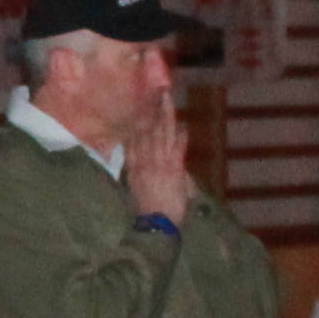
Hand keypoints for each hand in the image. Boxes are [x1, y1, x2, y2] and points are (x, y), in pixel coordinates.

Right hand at [124, 86, 194, 227]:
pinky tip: (184, 128)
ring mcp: (159, 166)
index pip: (135, 137)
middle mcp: (145, 162)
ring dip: (165, 117)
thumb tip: (140, 162)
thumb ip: (141, 170)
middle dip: (151, 110)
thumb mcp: (137, 189)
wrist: (154, 227)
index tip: (141, 101)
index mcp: (135, 166)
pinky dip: (180, 140)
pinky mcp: (173, 173)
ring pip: (161, 136)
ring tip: (168, 100)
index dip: (139, 118)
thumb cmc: (147, 211)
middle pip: (147, 130)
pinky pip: (176, 153)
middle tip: (155, 90)